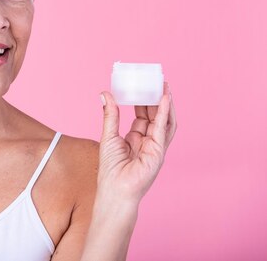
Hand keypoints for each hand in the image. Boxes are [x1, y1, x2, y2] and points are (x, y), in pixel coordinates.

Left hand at [97, 82, 176, 202]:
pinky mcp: (159, 151)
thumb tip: (105, 93)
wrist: (115, 190)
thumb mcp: (108, 136)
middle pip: (155, 116)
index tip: (142, 85)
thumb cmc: (110, 169)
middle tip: (156, 80)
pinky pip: (164, 128)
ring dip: (165, 103)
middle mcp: (148, 141)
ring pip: (164, 120)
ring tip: (164, 86)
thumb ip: (110, 115)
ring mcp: (156, 146)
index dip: (144, 100)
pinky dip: (165, 113)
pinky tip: (164, 99)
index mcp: (136, 138)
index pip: (143, 115)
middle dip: (157, 98)